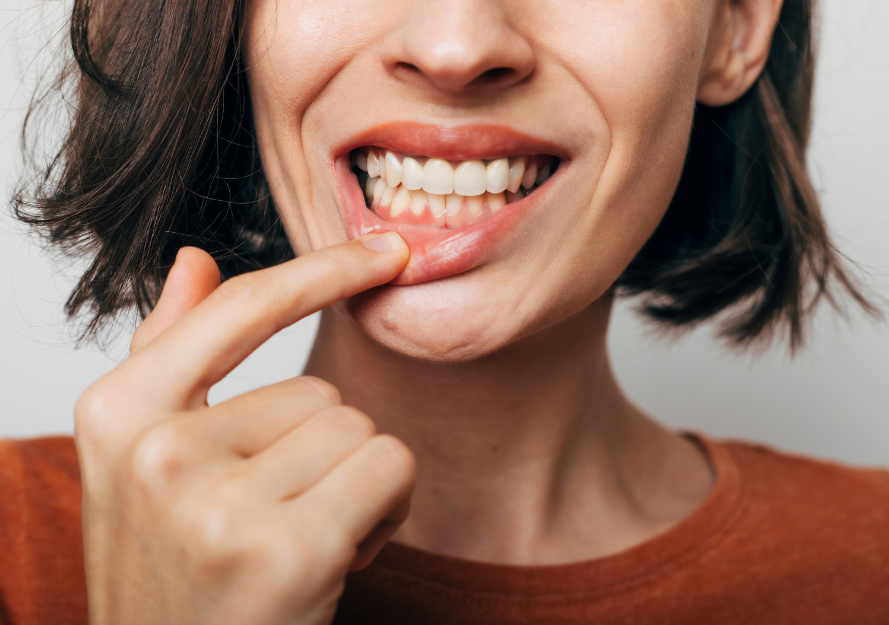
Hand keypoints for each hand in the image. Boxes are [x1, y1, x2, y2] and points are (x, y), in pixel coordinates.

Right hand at [75, 233, 414, 624]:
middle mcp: (157, 451)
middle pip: (320, 388)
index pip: (239, 309)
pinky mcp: (287, 549)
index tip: (383, 251)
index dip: (322, 271)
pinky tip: (339, 557)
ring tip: (303, 537)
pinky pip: (389, 467)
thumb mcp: (142, 461)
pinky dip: (386, 509)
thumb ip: (167, 352)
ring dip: (354, 482)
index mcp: (116, 413)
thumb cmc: (174, 570)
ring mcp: (218, 503)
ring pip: (359, 429)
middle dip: (323, 451)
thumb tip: (193, 260)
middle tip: (281, 515)